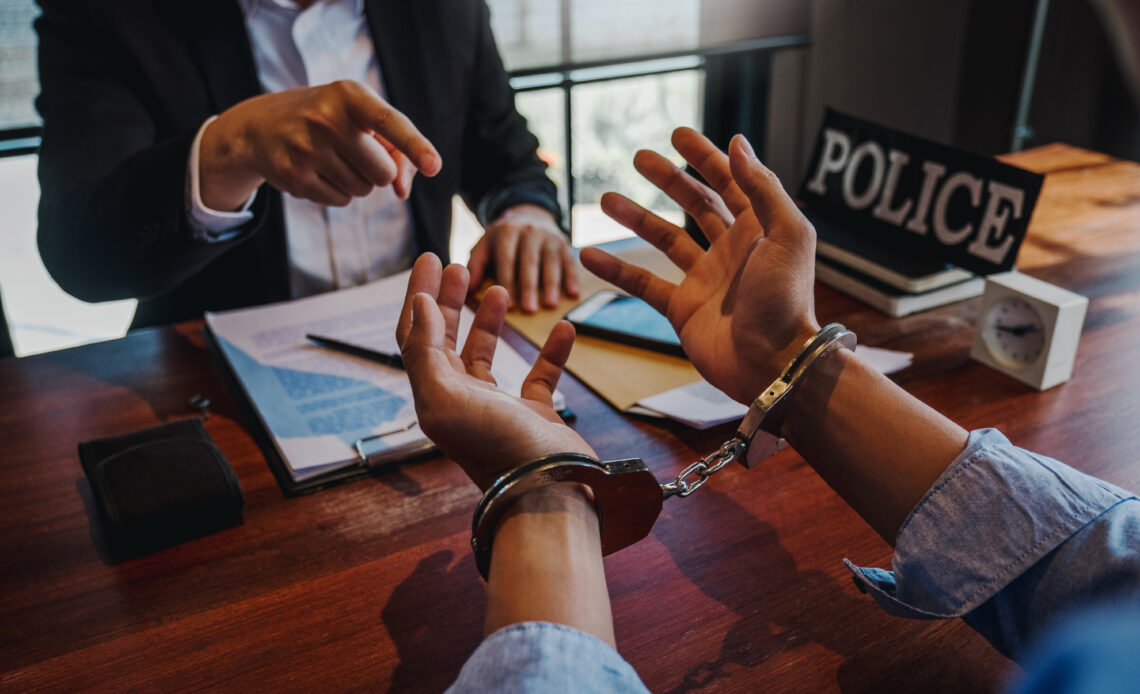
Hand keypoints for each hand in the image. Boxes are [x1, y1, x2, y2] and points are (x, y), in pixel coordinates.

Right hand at [199, 80, 441, 210]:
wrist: (259, 127)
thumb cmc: (327, 120)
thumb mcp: (360, 118)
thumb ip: (396, 149)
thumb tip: (403, 191)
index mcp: (348, 95)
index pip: (389, 122)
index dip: (415, 146)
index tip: (434, 166)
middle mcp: (325, 118)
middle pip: (383, 173)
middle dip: (377, 169)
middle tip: (352, 151)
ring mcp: (306, 148)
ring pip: (363, 190)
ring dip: (356, 180)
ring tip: (330, 157)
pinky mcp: (293, 176)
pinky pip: (341, 201)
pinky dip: (337, 191)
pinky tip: (316, 170)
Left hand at [397, 253, 593, 489]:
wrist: (549, 491)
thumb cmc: (497, 448)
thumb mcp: (447, 398)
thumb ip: (425, 352)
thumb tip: (420, 306)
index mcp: (435, 395)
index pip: (416, 335)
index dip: (419, 296)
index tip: (430, 258)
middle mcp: (461, 401)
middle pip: (446, 340)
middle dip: (450, 301)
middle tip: (460, 265)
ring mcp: (498, 410)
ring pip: (487, 356)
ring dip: (490, 321)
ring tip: (500, 290)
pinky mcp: (534, 418)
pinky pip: (540, 377)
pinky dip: (550, 351)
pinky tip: (563, 327)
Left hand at [467, 204, 579, 312]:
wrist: (527, 215)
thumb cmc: (502, 240)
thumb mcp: (484, 245)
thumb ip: (475, 265)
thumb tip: (469, 288)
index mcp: (506, 232)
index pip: (506, 258)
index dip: (508, 281)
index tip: (509, 304)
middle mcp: (529, 231)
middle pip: (529, 261)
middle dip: (529, 286)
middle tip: (529, 310)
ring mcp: (548, 236)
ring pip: (551, 260)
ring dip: (552, 283)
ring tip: (550, 305)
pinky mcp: (564, 242)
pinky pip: (569, 260)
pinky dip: (572, 276)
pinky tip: (573, 293)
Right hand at [580, 128, 818, 403]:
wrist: (772, 364)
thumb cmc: (786, 302)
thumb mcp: (787, 235)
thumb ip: (764, 188)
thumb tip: (738, 143)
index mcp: (760, 229)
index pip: (731, 181)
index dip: (706, 157)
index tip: (678, 135)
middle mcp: (732, 250)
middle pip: (695, 204)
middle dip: (667, 179)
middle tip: (638, 158)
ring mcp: (705, 280)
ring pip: (664, 240)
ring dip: (636, 218)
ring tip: (604, 199)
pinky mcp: (683, 309)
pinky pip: (644, 283)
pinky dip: (616, 269)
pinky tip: (588, 255)